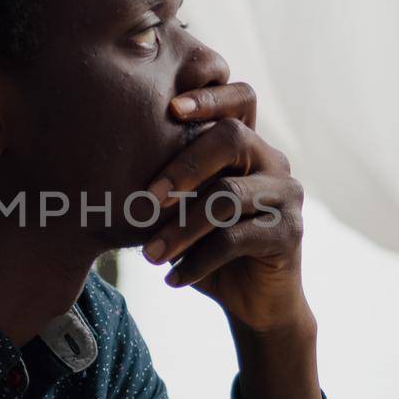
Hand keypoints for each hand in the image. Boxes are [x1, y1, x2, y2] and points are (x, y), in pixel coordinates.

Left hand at [140, 82, 311, 334]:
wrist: (253, 302)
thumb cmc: (208, 248)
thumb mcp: (185, 212)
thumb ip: (169, 186)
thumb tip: (108, 169)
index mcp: (248, 146)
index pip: (240, 98)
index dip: (209, 96)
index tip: (170, 109)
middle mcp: (272, 161)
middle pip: (232, 138)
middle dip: (183, 167)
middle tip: (147, 199)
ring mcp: (286, 194)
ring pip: (228, 195)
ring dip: (182, 228)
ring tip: (149, 254)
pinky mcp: (290, 232)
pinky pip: (236, 238)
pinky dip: (198, 260)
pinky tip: (172, 278)